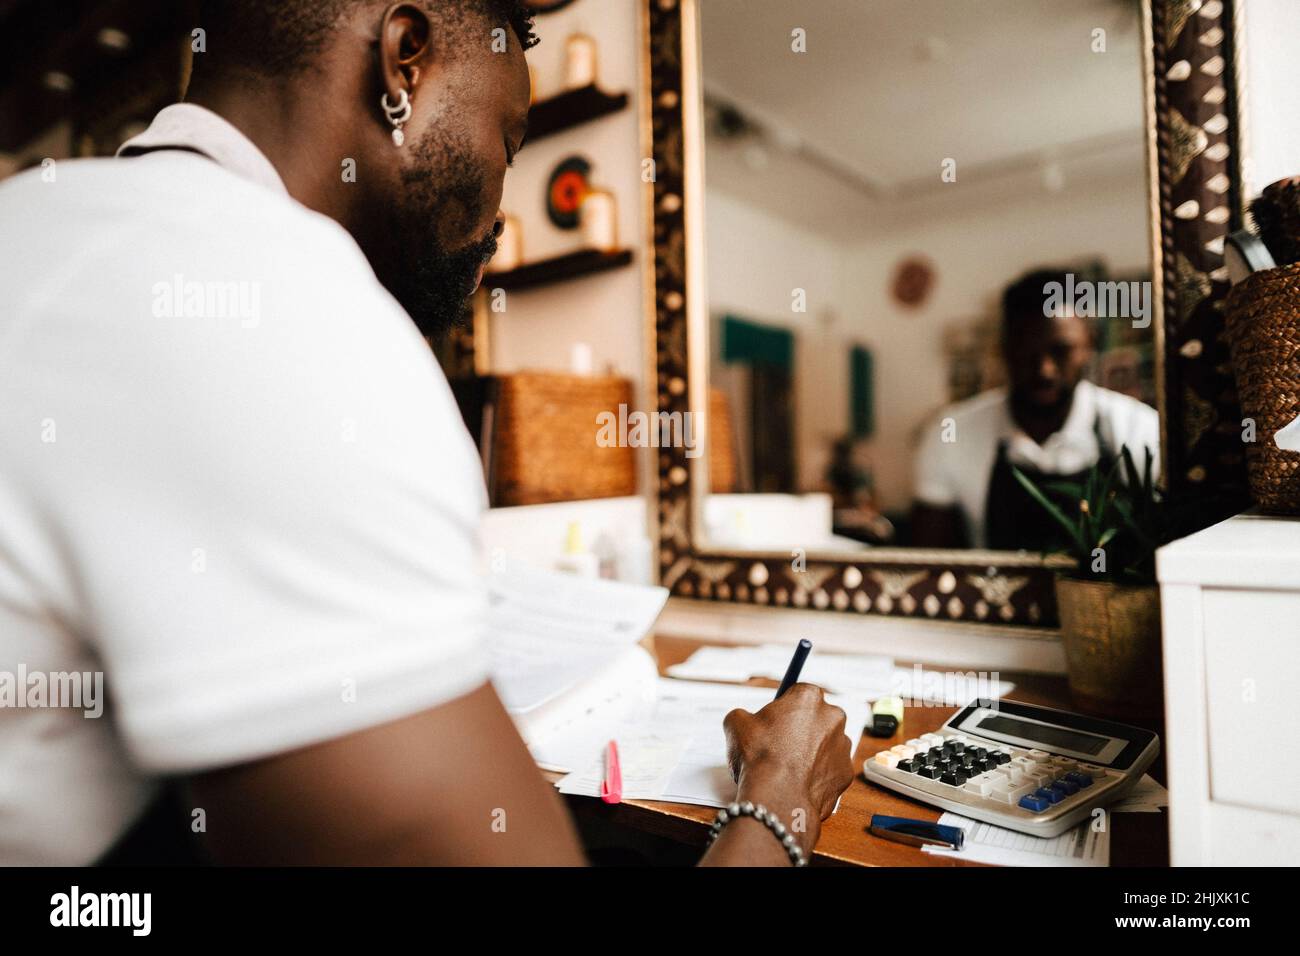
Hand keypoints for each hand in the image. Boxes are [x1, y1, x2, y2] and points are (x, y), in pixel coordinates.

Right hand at [722, 683, 854, 853]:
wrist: (777, 798)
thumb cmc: (759, 758)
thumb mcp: (736, 724)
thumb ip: (743, 715)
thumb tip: (743, 720)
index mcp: (808, 698)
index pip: (799, 693)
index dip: (784, 707)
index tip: (774, 720)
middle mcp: (833, 717)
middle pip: (816, 717)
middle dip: (801, 728)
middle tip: (779, 744)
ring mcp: (842, 747)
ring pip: (826, 744)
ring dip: (811, 751)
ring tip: (787, 767)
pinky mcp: (845, 773)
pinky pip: (830, 769)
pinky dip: (818, 774)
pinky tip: (798, 782)